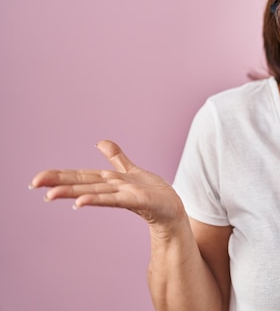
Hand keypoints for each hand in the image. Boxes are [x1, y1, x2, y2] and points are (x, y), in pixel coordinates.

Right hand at [30, 140, 185, 231]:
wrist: (173, 210)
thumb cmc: (152, 192)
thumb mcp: (132, 170)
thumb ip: (116, 158)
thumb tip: (100, 142)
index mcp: (110, 181)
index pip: (82, 176)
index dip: (60, 176)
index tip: (37, 179)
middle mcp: (114, 189)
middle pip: (84, 183)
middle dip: (59, 183)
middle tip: (34, 183)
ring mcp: (125, 195)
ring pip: (96, 192)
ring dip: (74, 193)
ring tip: (52, 194)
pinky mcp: (139, 201)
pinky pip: (117, 199)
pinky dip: (100, 199)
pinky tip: (81, 202)